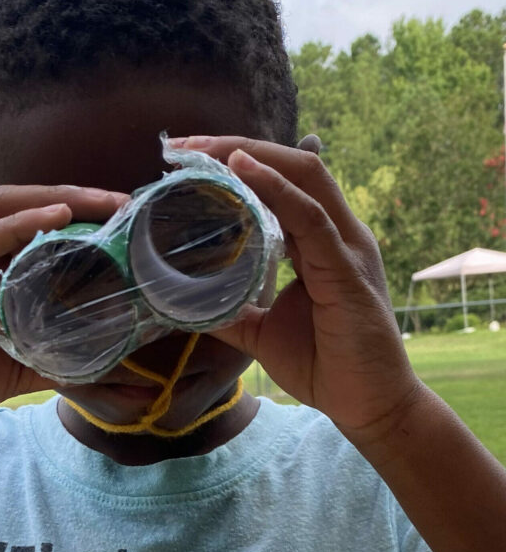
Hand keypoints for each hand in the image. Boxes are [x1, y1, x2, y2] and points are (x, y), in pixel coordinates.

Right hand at [0, 184, 126, 442]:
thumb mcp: (18, 362)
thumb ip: (58, 355)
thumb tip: (112, 364)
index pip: (26, 219)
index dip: (73, 210)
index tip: (120, 216)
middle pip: (17, 203)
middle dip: (72, 195)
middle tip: (120, 202)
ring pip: (0, 210)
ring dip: (53, 201)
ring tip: (100, 204)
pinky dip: (17, 226)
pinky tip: (55, 217)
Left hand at [171, 135, 421, 439]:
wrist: (369, 406)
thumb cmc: (324, 365)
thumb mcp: (261, 331)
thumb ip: (228, 310)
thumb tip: (180, 302)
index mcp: (320, 241)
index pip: (282, 180)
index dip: (237, 160)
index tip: (185, 158)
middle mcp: (338, 234)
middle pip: (295, 164)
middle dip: (237, 145)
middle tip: (183, 147)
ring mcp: (347, 248)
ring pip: (305, 177)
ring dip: (252, 156)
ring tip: (204, 150)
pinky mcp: (347, 272)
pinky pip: (311, 219)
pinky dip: (277, 190)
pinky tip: (243, 171)